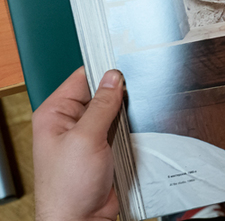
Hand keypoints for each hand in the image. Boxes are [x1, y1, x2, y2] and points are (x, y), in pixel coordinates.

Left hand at [33, 67, 123, 220]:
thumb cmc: (68, 188)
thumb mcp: (86, 138)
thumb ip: (102, 105)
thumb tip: (114, 77)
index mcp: (55, 114)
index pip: (81, 78)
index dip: (103, 71)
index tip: (124, 67)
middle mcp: (70, 123)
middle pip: (100, 93)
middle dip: (118, 94)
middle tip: (136, 91)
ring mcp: (88, 136)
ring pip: (114, 111)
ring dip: (126, 113)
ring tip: (136, 114)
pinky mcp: (104, 149)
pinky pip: (121, 129)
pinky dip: (131, 128)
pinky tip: (138, 128)